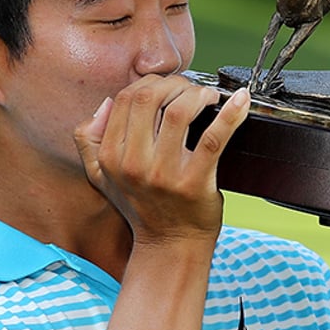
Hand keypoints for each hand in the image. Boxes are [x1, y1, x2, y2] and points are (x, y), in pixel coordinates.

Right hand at [73, 75, 250, 246]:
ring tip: (209, 97)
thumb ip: (89, 140)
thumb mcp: (102, 177)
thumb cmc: (142, 207)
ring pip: (179, 112)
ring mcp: (164, 174)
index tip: (169, 87)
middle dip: (174, 84)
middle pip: (150, 98)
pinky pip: (213, 139)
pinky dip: (230, 115)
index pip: (127, 99)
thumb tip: (105, 105)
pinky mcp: (195, 183)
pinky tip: (240, 101)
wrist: (171, 246)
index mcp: (111, 157)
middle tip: (190, 89)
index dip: (151, 83)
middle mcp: (133, 164)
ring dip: (198, 94)